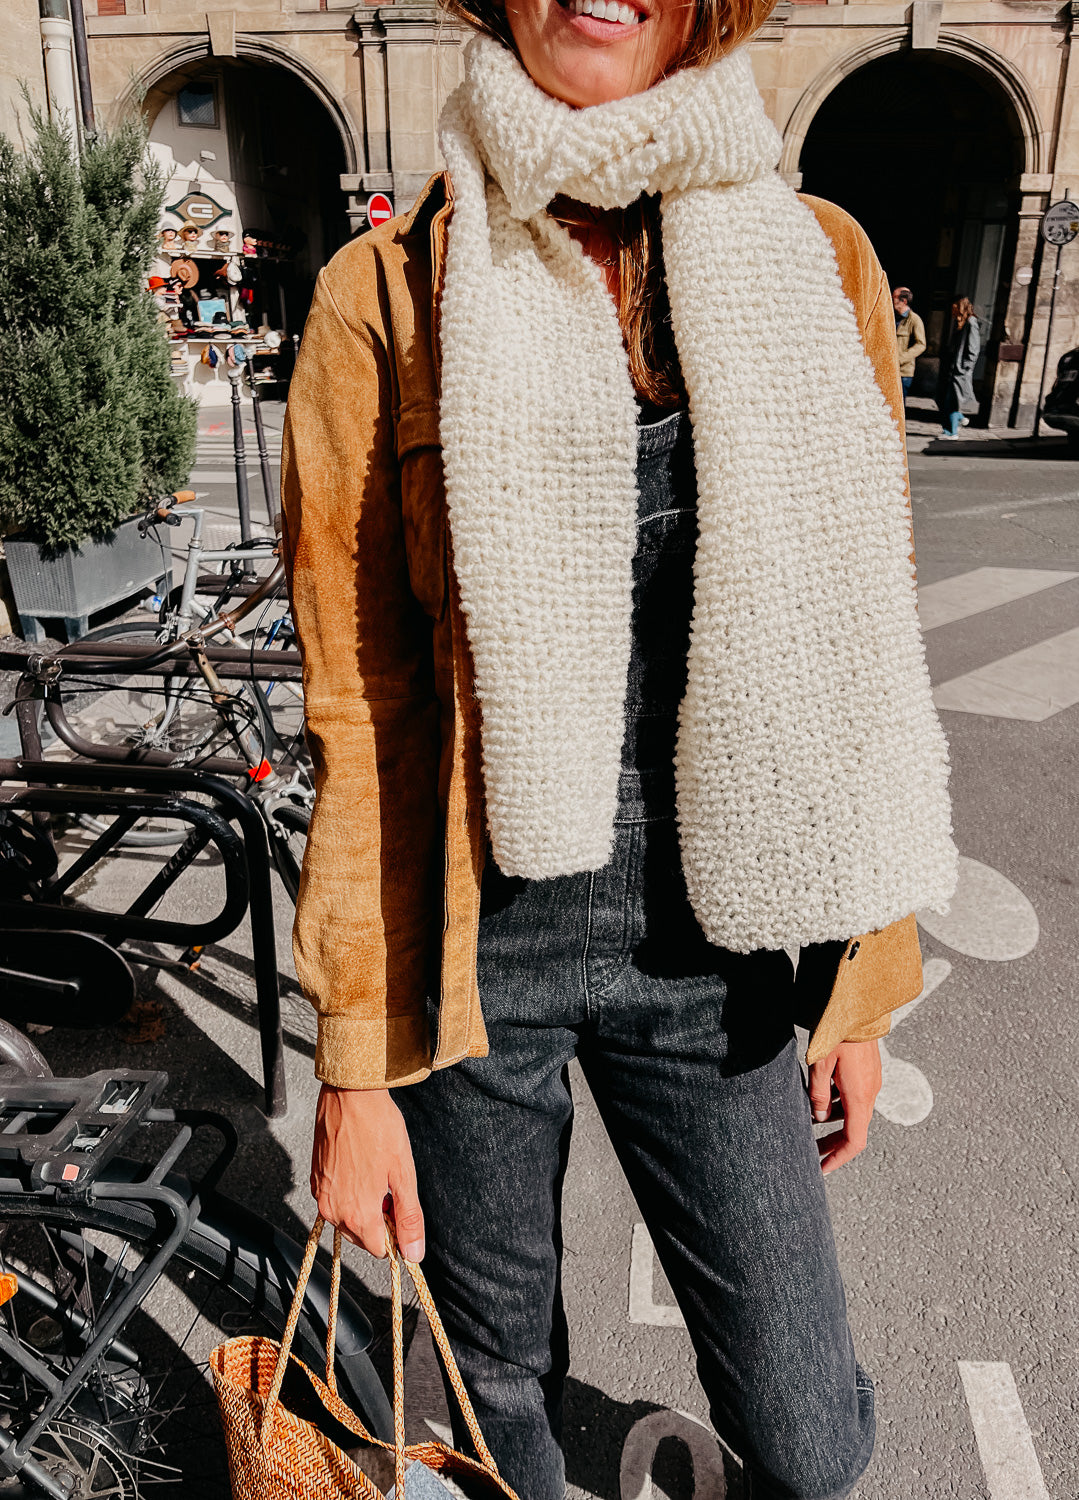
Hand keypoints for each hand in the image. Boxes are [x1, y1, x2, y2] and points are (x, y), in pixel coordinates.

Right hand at [310, 1085, 424, 1259]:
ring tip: (375, 1173)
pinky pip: (335, 1200)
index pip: (379, 1249)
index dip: (395, 1233)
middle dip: (379, 1220)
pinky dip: (349, 1193)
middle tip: (389, 1186)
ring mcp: (321, 1196)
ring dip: (363, 1207)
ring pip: (347, 1219)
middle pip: (362, 1236)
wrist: (350, 1095)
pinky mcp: (315, 1180)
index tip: (400, 1208)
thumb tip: (414, 1253)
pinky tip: (360, 1167)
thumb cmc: (378, 1128)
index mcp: (357, 1215)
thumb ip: (409, 1218)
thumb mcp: (403, 1174)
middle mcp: (333, 1211)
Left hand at [808, 1039, 881, 1174]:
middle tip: (813, 1154)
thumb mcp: (820, 1065)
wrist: (857, 1006)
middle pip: (854, 1130)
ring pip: (853, 1112)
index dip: (838, 1158)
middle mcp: (869, 1093)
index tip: (822, 1169)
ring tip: (809, 1124)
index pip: (854, 1141)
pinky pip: (854, 1097)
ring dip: (834, 1123)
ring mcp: (870, 1082)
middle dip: (833, 1145)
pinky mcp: (867, 1072)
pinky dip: (838, 1105)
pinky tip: (819, 1100)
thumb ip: (817, 1095)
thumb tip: (818, 1118)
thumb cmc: (837, 1034)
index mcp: (859, 1097)